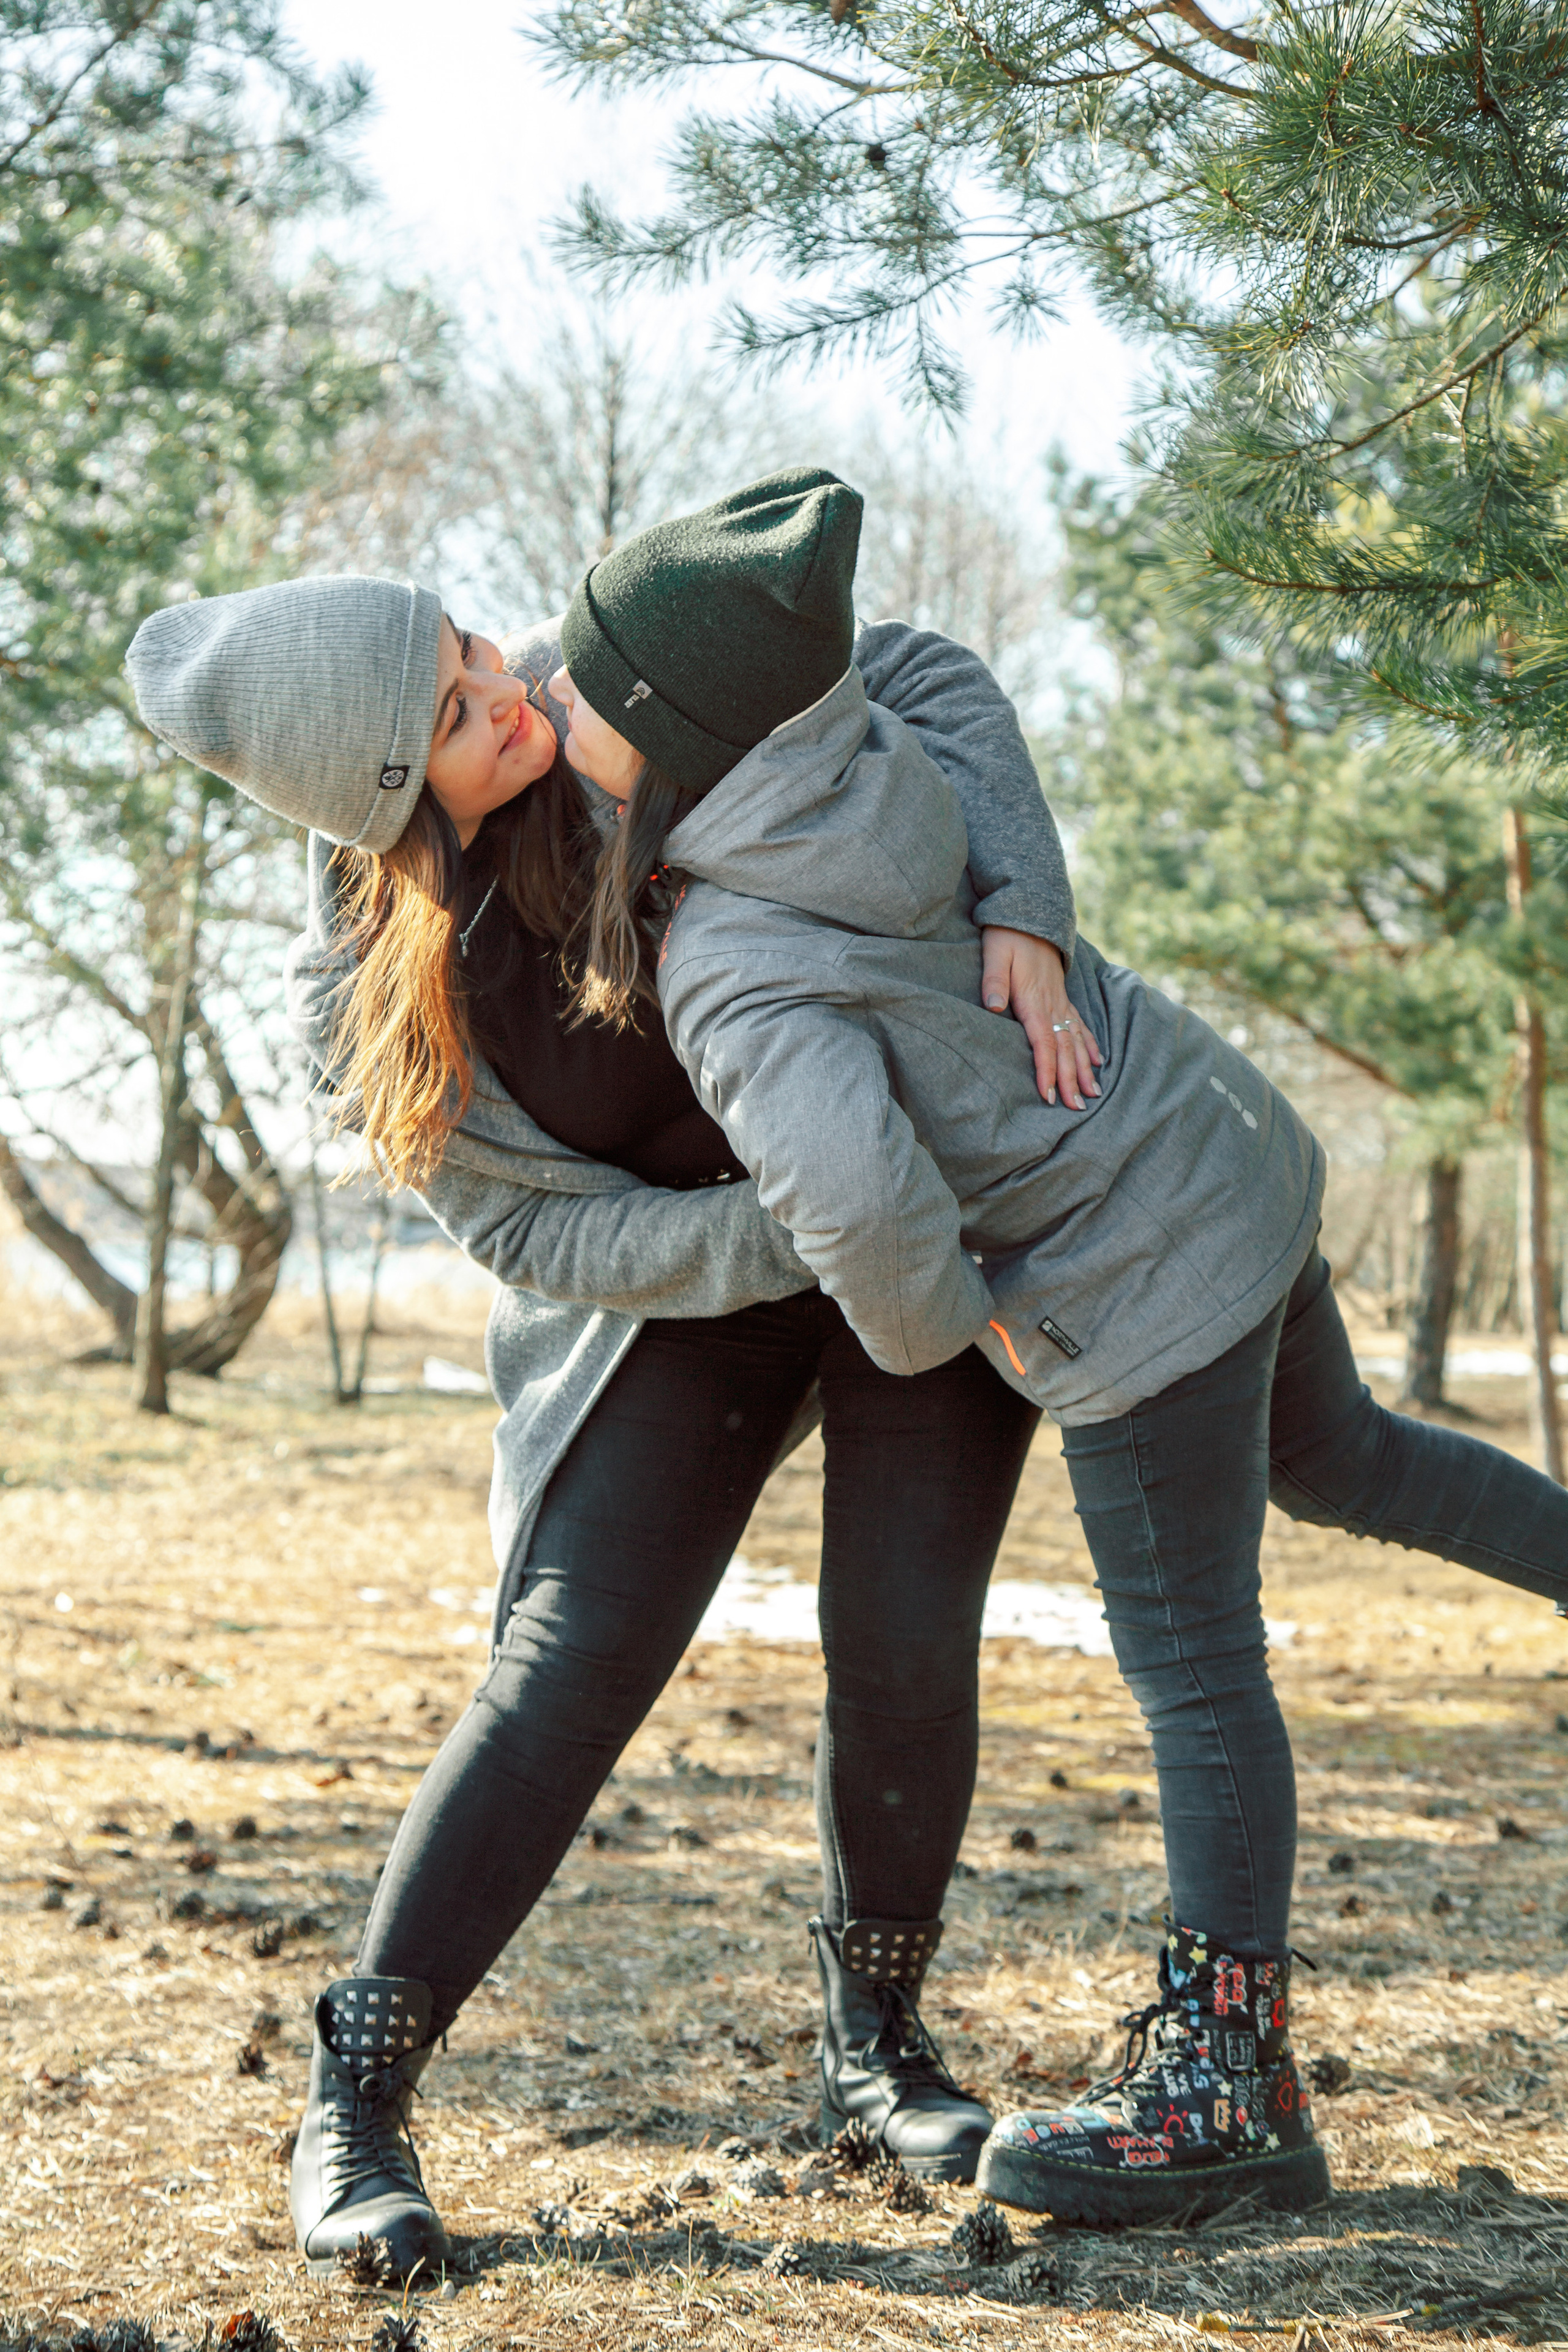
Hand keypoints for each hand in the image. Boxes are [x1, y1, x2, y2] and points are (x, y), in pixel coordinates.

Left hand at [980, 928, 1102, 1107]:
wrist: (1028, 915)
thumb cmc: (1007, 938)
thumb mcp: (995, 955)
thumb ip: (994, 982)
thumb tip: (993, 1006)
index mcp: (1033, 1000)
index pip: (1043, 1043)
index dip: (1046, 1071)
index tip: (1050, 1096)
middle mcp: (1052, 1005)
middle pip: (1064, 1049)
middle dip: (1070, 1080)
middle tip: (1077, 1108)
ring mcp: (1060, 1001)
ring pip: (1075, 1041)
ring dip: (1084, 1069)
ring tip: (1092, 1094)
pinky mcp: (1063, 996)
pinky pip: (1080, 1025)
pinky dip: (1090, 1045)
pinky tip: (1098, 1061)